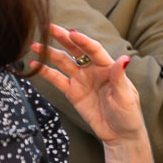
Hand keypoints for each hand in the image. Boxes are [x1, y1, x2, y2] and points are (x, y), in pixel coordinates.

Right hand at [31, 24, 142, 145]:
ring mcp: (81, 80)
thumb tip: (124, 58)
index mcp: (108, 67)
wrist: (119, 134)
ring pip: (63, 62)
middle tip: (49, 28)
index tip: (72, 33)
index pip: (94, 50)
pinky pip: (56, 79)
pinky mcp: (72, 92)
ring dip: (49, 53)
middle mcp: (93, 70)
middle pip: (76, 50)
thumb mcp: (126, 96)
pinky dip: (45, 72)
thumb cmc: (128, 114)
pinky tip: (34, 65)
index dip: (82, 41)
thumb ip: (120, 77)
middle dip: (63, 38)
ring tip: (35, 45)